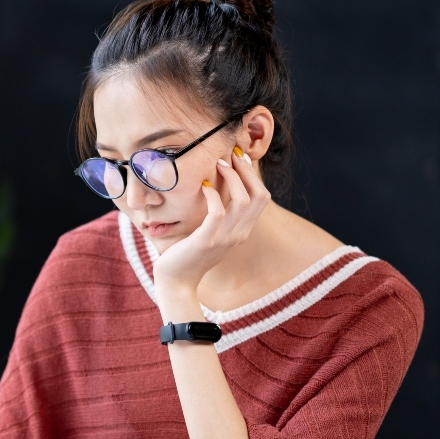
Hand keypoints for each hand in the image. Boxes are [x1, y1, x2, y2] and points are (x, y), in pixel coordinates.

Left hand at [153, 148, 270, 300]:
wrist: (177, 282)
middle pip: (259, 195)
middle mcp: (239, 234)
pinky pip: (218, 212)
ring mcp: (225, 238)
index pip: (262, 198)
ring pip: (242, 200)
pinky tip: (203, 185)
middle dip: (247, 171)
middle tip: (231, 156)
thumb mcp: (212, 233)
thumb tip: (219, 190)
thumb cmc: (189, 254)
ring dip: (232, 178)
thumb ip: (221, 216)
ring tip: (218, 165)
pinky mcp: (207, 240)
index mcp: (243, 231)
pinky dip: (213, 194)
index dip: (253, 175)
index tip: (240, 159)